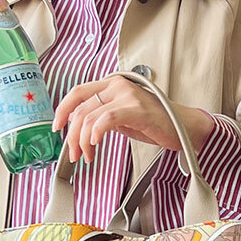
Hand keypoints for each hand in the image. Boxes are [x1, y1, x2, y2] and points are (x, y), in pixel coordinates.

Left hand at [52, 76, 214, 163]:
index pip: (77, 92)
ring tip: (88, 155)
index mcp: (112, 85)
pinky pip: (106, 118)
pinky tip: (95, 144)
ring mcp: (127, 95)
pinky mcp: (136, 109)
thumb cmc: (155, 123)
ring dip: (83, 141)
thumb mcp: (122, 116)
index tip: (57, 128)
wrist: (184, 128)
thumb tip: (79, 128)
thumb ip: (102, 116)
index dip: (62, 110)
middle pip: (80, 108)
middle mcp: (117, 85)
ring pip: (90, 116)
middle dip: (72, 135)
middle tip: (75, 153)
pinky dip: (96, 132)